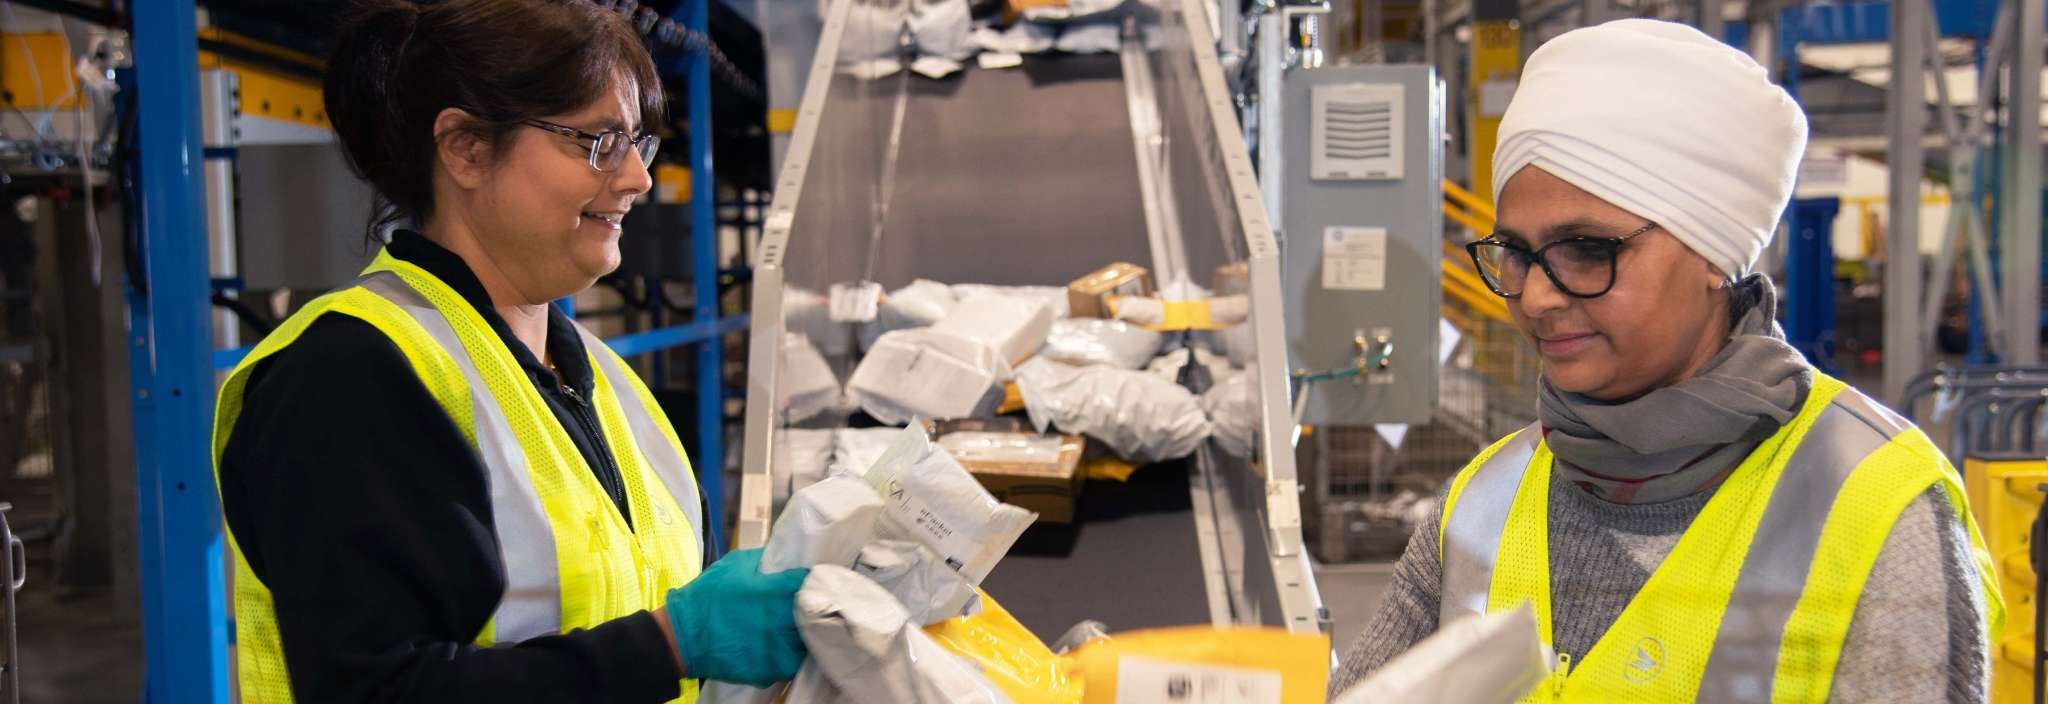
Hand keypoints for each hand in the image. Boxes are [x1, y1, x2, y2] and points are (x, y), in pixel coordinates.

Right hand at [664, 548, 809, 685]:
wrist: (683, 637)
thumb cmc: (706, 597)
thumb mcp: (733, 565)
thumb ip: (762, 560)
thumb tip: (782, 559)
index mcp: (775, 592)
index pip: (809, 582)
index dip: (810, 580)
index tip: (808, 580)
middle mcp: (781, 621)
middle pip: (815, 614)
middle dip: (812, 607)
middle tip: (804, 604)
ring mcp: (777, 648)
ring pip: (807, 640)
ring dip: (804, 633)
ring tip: (795, 626)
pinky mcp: (770, 670)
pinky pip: (792, 662)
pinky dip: (790, 654)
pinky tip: (781, 645)